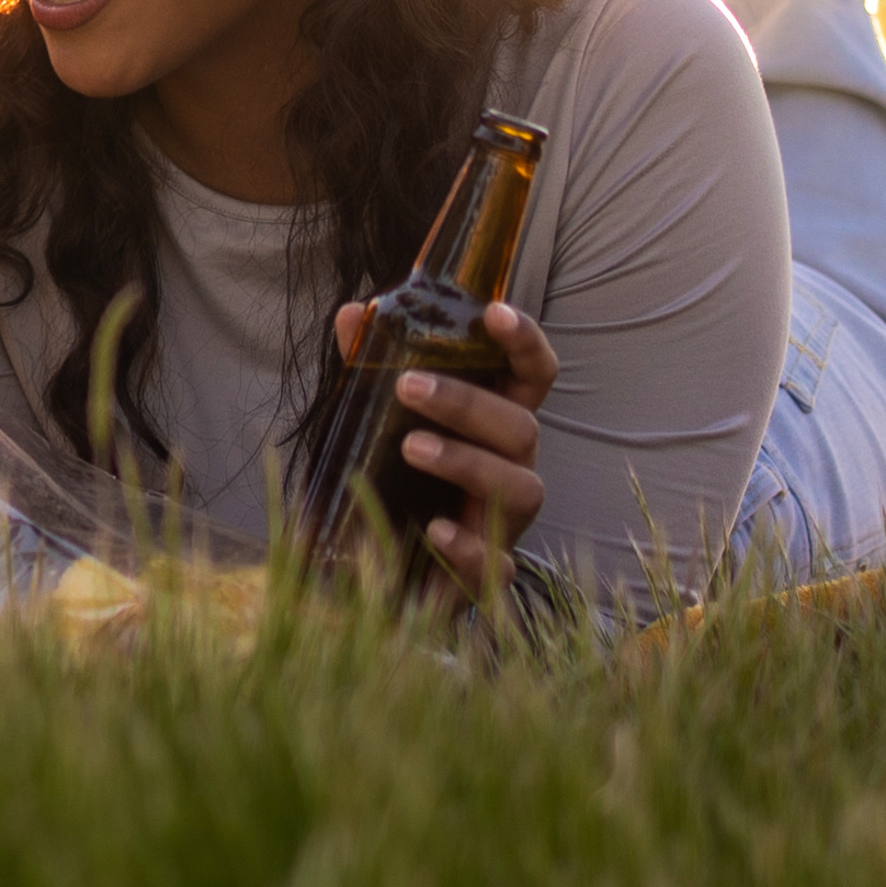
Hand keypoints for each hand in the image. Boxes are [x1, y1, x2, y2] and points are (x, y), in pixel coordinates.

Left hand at [335, 296, 555, 603]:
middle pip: (522, 426)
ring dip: (467, 462)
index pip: (533, 374)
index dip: (525, 341)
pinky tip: (433, 531)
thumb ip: (371, 369)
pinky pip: (497, 563)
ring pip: (521, 487)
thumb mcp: (378, 422)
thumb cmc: (398, 482)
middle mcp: (512, 468)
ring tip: (411, 447)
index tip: (496, 312)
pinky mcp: (487, 574)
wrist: (387, 574)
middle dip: (467, 403)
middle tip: (408, 386)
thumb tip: (352, 314)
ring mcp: (506, 521)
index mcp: (496, 424)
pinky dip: (469, 545)